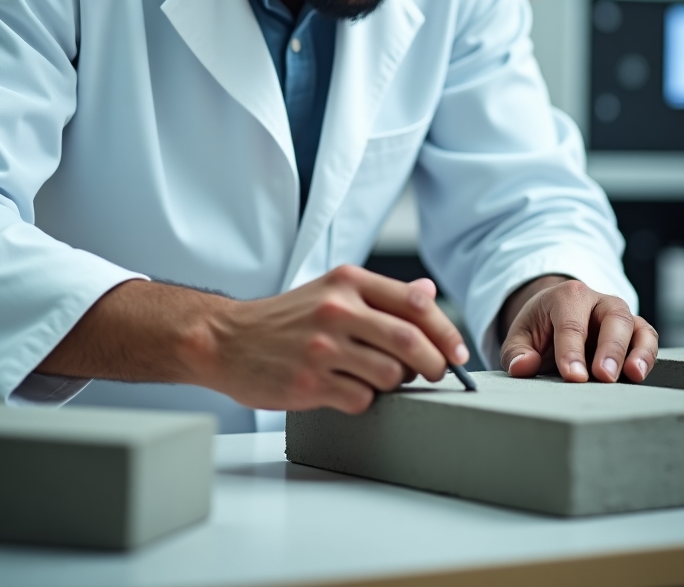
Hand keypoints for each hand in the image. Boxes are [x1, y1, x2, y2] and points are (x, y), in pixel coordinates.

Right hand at [205, 266, 467, 413]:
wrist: (226, 339)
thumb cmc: (285, 319)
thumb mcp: (332, 290)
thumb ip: (381, 295)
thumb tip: (429, 294)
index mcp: (347, 282)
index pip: (415, 304)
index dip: (445, 331)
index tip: (457, 352)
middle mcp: (337, 309)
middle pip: (410, 341)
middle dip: (434, 364)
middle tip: (436, 374)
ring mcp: (322, 347)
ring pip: (390, 375)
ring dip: (396, 385)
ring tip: (379, 379)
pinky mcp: (310, 382)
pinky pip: (362, 400)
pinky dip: (365, 400)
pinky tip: (347, 390)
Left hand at [499, 278, 657, 382]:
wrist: (556, 314)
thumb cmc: (540, 326)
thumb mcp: (520, 335)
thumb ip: (516, 352)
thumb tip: (523, 367)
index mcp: (566, 296)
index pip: (571, 323)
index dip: (571, 350)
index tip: (572, 375)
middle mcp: (597, 301)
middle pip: (611, 318)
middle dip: (609, 348)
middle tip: (603, 376)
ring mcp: (618, 314)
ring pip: (634, 325)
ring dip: (635, 351)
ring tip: (631, 375)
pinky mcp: (633, 329)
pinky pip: (647, 337)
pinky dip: (647, 354)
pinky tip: (639, 373)